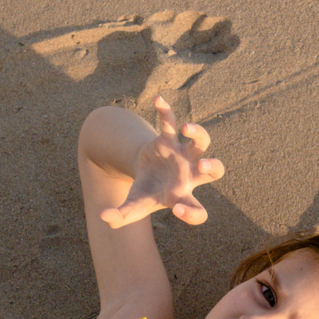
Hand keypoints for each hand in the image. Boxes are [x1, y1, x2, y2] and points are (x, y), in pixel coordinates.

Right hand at [99, 97, 224, 228]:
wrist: (147, 173)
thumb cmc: (145, 194)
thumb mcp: (133, 207)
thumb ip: (120, 217)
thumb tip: (103, 218)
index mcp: (182, 196)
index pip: (198, 212)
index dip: (192, 214)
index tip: (176, 209)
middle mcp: (189, 175)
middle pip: (215, 171)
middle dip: (212, 167)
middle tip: (202, 165)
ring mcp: (182, 155)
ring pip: (202, 141)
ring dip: (198, 133)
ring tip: (185, 128)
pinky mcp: (169, 140)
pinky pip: (171, 122)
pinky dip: (166, 111)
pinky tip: (158, 100)